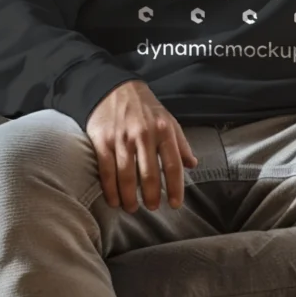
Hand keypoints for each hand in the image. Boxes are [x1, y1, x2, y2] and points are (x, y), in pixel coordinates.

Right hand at [86, 79, 197, 212]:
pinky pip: (107, 171)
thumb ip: (181, 144)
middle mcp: (144, 135)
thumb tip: (193, 165)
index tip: (175, 204)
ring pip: (127, 176)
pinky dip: (110, 189)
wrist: (114, 88)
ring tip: (133, 208)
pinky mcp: (102, 141)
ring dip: (130, 197)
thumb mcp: (169, 120)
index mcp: (164, 130)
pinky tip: (114, 201)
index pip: (173, 164)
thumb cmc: (145, 108)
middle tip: (153, 208)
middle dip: (152, 196)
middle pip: (149, 174)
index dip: (175, 187)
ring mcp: (122, 138)